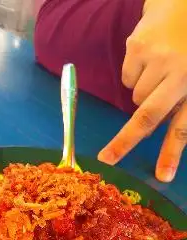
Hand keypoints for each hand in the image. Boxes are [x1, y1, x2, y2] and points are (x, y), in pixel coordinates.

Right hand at [98, 0, 186, 181]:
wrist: (184, 2)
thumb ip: (185, 104)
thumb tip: (166, 125)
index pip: (183, 126)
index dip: (171, 153)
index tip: (161, 177)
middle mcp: (179, 74)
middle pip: (146, 118)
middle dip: (124, 142)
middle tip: (106, 159)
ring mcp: (156, 60)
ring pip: (135, 97)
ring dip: (142, 94)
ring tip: (158, 72)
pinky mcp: (137, 47)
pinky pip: (127, 78)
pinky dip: (134, 75)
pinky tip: (149, 60)